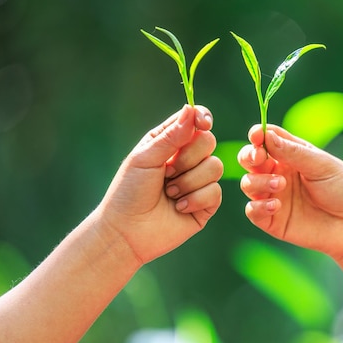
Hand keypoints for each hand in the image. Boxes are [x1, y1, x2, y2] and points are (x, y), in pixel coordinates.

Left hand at [98, 105, 222, 264]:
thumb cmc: (129, 192)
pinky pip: (216, 192)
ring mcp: (198, 182)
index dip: (202, 118)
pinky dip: (195, 200)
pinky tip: (178, 208)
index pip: (194, 120)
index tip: (202, 123)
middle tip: (167, 172)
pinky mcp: (206, 205)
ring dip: (188, 182)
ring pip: (215, 167)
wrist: (127, 231)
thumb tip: (192, 110)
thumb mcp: (146, 158)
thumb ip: (171, 136)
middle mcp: (187, 159)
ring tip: (169, 194)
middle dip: (188, 158)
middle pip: (209, 142)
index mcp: (169, 142)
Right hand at [238, 124, 342, 292]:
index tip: (257, 135)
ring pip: (248, 184)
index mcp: (291, 156)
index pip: (266, 140)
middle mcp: (279, 174)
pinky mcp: (272, 221)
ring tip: (280, 185)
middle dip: (249, 156)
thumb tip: (265, 135)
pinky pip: (252, 211)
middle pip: (250, 160)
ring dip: (258, 181)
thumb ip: (292, 152)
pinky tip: (276, 205)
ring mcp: (274, 197)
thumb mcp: (321, 165)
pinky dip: (258, 206)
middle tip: (259, 158)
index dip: (258, 135)